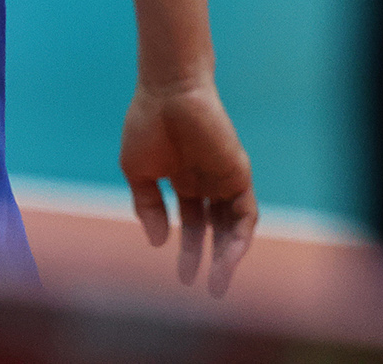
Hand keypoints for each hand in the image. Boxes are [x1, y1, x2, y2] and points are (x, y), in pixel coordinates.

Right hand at [119, 80, 256, 295]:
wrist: (167, 93)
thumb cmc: (147, 124)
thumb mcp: (137, 171)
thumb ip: (148, 206)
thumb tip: (160, 242)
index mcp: (182, 180)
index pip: (191, 223)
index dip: (187, 250)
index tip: (182, 278)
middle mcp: (206, 183)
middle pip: (215, 229)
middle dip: (211, 260)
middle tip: (208, 290)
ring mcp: (223, 179)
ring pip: (233, 226)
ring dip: (228, 256)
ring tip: (218, 280)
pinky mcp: (238, 174)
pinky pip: (246, 213)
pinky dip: (239, 236)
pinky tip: (229, 256)